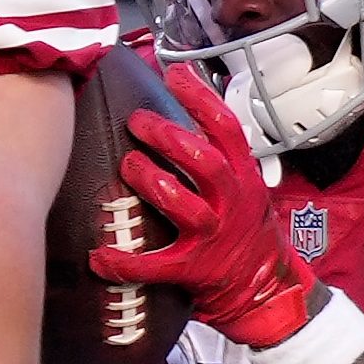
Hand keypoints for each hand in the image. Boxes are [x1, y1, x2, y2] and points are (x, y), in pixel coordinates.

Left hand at [102, 65, 321, 343]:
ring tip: (128, 164)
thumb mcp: (245, 187)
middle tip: (138, 121)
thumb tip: (176, 116)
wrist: (264, 289)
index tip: (174, 73)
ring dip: (153, 181)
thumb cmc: (246, 231)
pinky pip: (157, 266)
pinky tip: (99, 256)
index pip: (226, 128)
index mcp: (244, 177)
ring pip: (185, 206)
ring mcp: (214, 237)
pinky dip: (126, 263)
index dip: (201, 97)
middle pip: (205, 162)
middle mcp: (232, 203)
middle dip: (170, 137)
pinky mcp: (194, 270)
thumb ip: (218, 156)